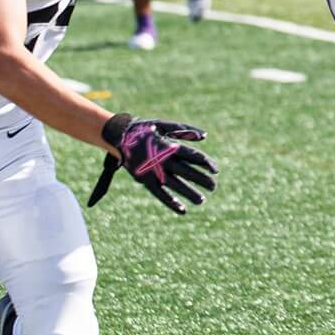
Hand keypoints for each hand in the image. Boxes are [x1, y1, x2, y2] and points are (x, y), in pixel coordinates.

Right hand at [89, 114, 218, 213]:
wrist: (119, 135)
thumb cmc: (146, 128)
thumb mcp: (166, 124)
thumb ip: (186, 130)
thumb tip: (204, 136)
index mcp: (170, 146)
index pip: (193, 157)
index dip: (206, 163)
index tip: (216, 170)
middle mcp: (164, 160)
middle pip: (187, 172)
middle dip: (202, 180)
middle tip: (213, 187)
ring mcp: (153, 171)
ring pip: (175, 185)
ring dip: (189, 193)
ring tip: (201, 200)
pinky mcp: (144, 180)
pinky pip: (159, 194)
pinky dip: (171, 202)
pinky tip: (182, 210)